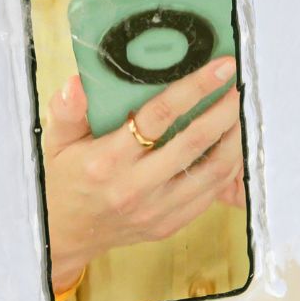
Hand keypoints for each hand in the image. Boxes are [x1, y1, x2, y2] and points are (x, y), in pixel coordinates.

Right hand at [41, 57, 244, 293]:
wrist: (65, 234)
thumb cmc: (65, 178)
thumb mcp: (57, 141)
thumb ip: (67, 110)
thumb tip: (77, 82)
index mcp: (107, 160)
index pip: (159, 116)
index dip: (194, 87)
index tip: (221, 66)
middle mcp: (135, 187)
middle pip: (194, 141)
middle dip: (224, 109)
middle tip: (241, 85)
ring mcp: (156, 210)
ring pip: (212, 170)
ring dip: (234, 137)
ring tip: (242, 111)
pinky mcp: (169, 224)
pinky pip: (210, 193)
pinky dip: (228, 166)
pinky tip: (232, 143)